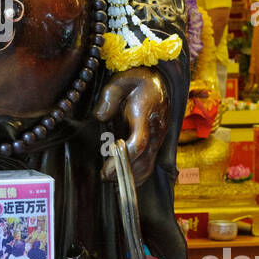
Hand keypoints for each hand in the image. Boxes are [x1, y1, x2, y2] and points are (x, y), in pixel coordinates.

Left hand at [96, 66, 169, 185]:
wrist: (158, 80)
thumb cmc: (136, 80)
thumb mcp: (119, 80)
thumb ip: (108, 98)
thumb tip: (100, 117)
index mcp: (145, 112)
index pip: (138, 142)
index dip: (123, 158)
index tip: (106, 168)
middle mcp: (156, 129)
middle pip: (143, 160)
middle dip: (123, 172)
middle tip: (104, 176)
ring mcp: (158, 137)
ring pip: (148, 165)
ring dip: (130, 176)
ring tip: (110, 177)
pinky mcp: (157, 143)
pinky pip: (150, 164)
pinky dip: (138, 175)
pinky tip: (123, 178)